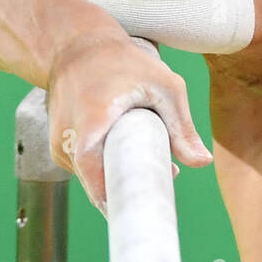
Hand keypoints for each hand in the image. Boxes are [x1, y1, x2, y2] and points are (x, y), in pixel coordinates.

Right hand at [46, 34, 212, 215]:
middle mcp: (68, 139)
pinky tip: (130, 153)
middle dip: (133, 187)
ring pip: (94, 178)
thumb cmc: (123, 61)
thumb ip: (183, 127)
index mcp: (91, 123)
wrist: (76, 46)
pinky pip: (87, 169)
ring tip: (156, 159)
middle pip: (100, 183)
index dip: (119, 201)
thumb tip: (202, 162)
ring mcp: (59, 144)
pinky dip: (108, 167)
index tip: (143, 214)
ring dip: (122, 176)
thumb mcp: (164, 86)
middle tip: (167, 177)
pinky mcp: (60, 147)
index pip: (97, 178)